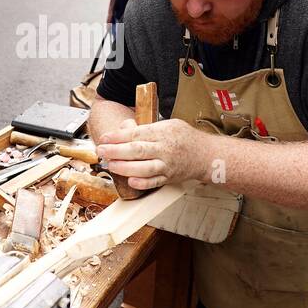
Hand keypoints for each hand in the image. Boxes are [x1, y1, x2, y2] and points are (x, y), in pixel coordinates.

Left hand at [96, 118, 212, 189]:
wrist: (206, 155)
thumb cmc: (184, 138)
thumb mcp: (167, 125)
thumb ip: (145, 127)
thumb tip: (123, 128)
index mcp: (163, 132)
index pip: (137, 133)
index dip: (118, 136)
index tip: (104, 138)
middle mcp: (165, 149)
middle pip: (137, 150)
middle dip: (116, 151)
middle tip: (101, 151)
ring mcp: (167, 165)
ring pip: (144, 168)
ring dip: (125, 167)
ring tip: (111, 165)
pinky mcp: (169, 178)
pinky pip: (155, 182)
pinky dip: (142, 183)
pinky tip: (130, 181)